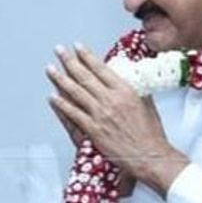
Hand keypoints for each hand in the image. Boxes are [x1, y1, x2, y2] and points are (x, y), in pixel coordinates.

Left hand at [46, 43, 188, 194]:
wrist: (149, 155)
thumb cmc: (150, 134)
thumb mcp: (147, 104)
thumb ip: (136, 90)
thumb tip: (131, 79)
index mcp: (125, 91)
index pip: (101, 68)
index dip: (87, 56)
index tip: (78, 47)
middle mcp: (111, 100)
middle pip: (85, 76)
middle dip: (69, 61)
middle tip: (59, 51)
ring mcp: (100, 114)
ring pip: (75, 92)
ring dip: (60, 79)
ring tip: (51, 70)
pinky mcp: (93, 130)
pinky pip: (73, 114)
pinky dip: (61, 105)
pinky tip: (53, 98)